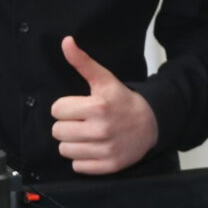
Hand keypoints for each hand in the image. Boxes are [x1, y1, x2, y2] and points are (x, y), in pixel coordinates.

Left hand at [49, 37, 159, 174]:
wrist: (151, 123)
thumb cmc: (122, 101)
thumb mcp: (104, 79)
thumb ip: (82, 62)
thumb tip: (66, 42)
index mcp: (97, 106)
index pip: (56, 110)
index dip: (65, 107)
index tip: (77, 107)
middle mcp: (101, 130)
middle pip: (58, 132)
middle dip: (67, 125)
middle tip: (82, 121)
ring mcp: (105, 150)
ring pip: (65, 150)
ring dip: (72, 143)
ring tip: (86, 135)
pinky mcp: (109, 166)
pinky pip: (77, 166)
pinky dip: (82, 159)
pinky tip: (93, 148)